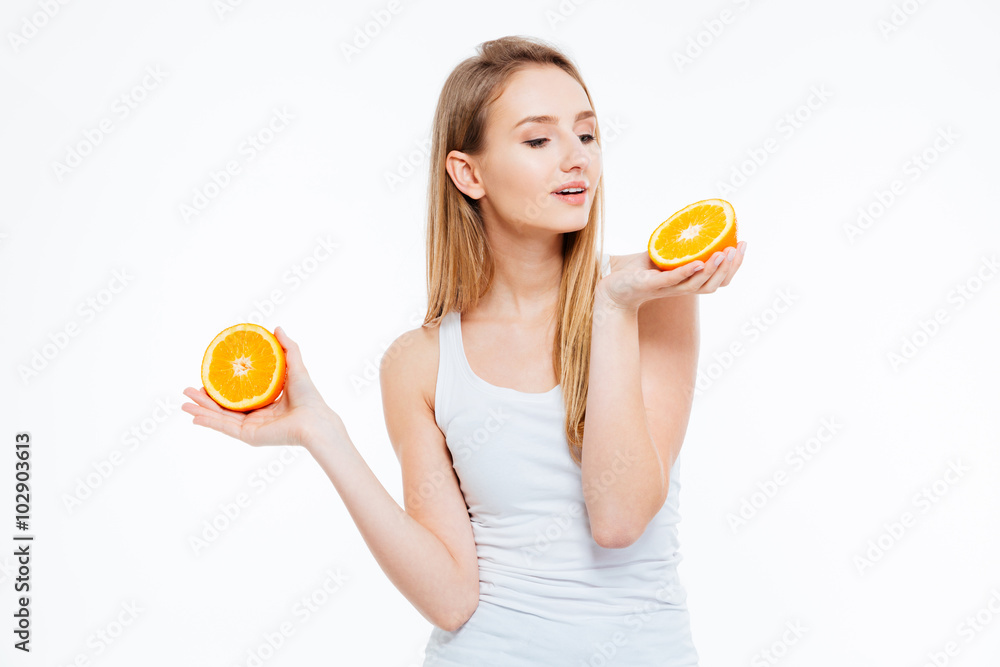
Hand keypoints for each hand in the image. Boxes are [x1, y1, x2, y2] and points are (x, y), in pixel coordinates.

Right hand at [182, 326, 341, 450]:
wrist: (314, 419)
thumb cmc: (309, 396)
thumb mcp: (295, 366)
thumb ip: (287, 348)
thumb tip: (276, 328)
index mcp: (265, 403)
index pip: (238, 395)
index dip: (221, 387)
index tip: (206, 377)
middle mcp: (256, 417)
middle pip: (224, 408)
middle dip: (203, 400)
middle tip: (186, 390)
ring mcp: (251, 427)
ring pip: (220, 418)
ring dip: (201, 410)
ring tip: (183, 403)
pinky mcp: (249, 436)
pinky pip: (224, 428)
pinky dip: (208, 422)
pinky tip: (194, 416)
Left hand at [597, 241, 746, 310]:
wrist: (611, 285)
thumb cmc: (638, 271)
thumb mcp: (662, 254)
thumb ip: (678, 244)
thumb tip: (693, 220)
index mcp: (688, 282)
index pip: (719, 279)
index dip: (734, 265)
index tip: (743, 245)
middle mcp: (681, 288)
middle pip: (714, 284)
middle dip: (730, 267)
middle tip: (738, 248)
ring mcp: (666, 288)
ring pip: (697, 284)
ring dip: (714, 270)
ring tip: (725, 254)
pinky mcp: (651, 285)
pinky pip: (673, 280)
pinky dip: (687, 272)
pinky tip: (698, 262)